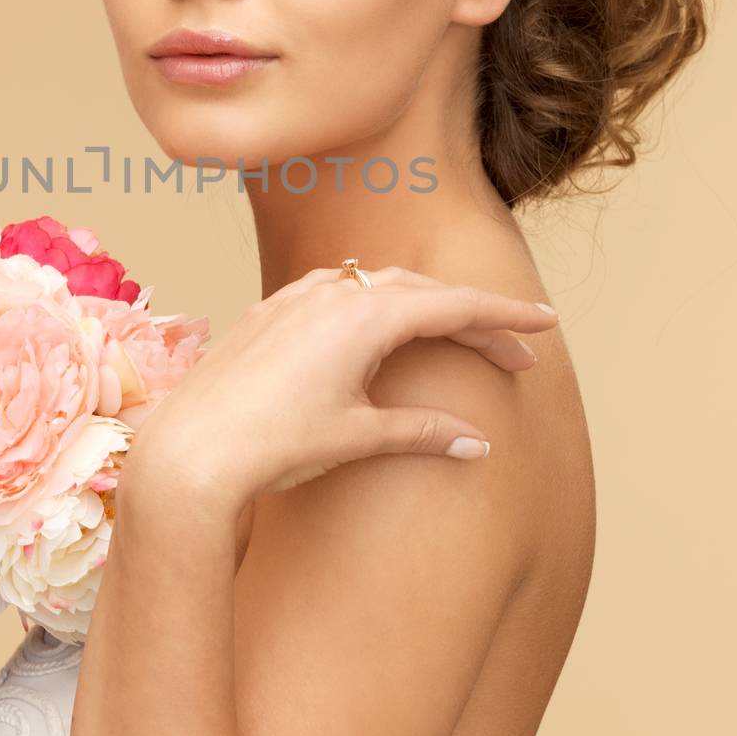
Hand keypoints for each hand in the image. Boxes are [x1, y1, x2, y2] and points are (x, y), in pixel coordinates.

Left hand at [123, 265, 558, 504]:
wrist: (190, 451)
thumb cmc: (275, 445)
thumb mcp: (359, 438)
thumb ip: (423, 432)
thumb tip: (479, 443)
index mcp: (365, 317)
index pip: (454, 307)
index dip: (505, 319)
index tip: (546, 325)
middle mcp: (331, 294)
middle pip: (421, 292)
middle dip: (471, 318)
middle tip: (512, 351)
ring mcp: (293, 299)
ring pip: (375, 284)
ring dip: (419, 304)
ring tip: (453, 333)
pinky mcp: (265, 313)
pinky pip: (332, 292)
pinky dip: (369, 304)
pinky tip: (372, 327)